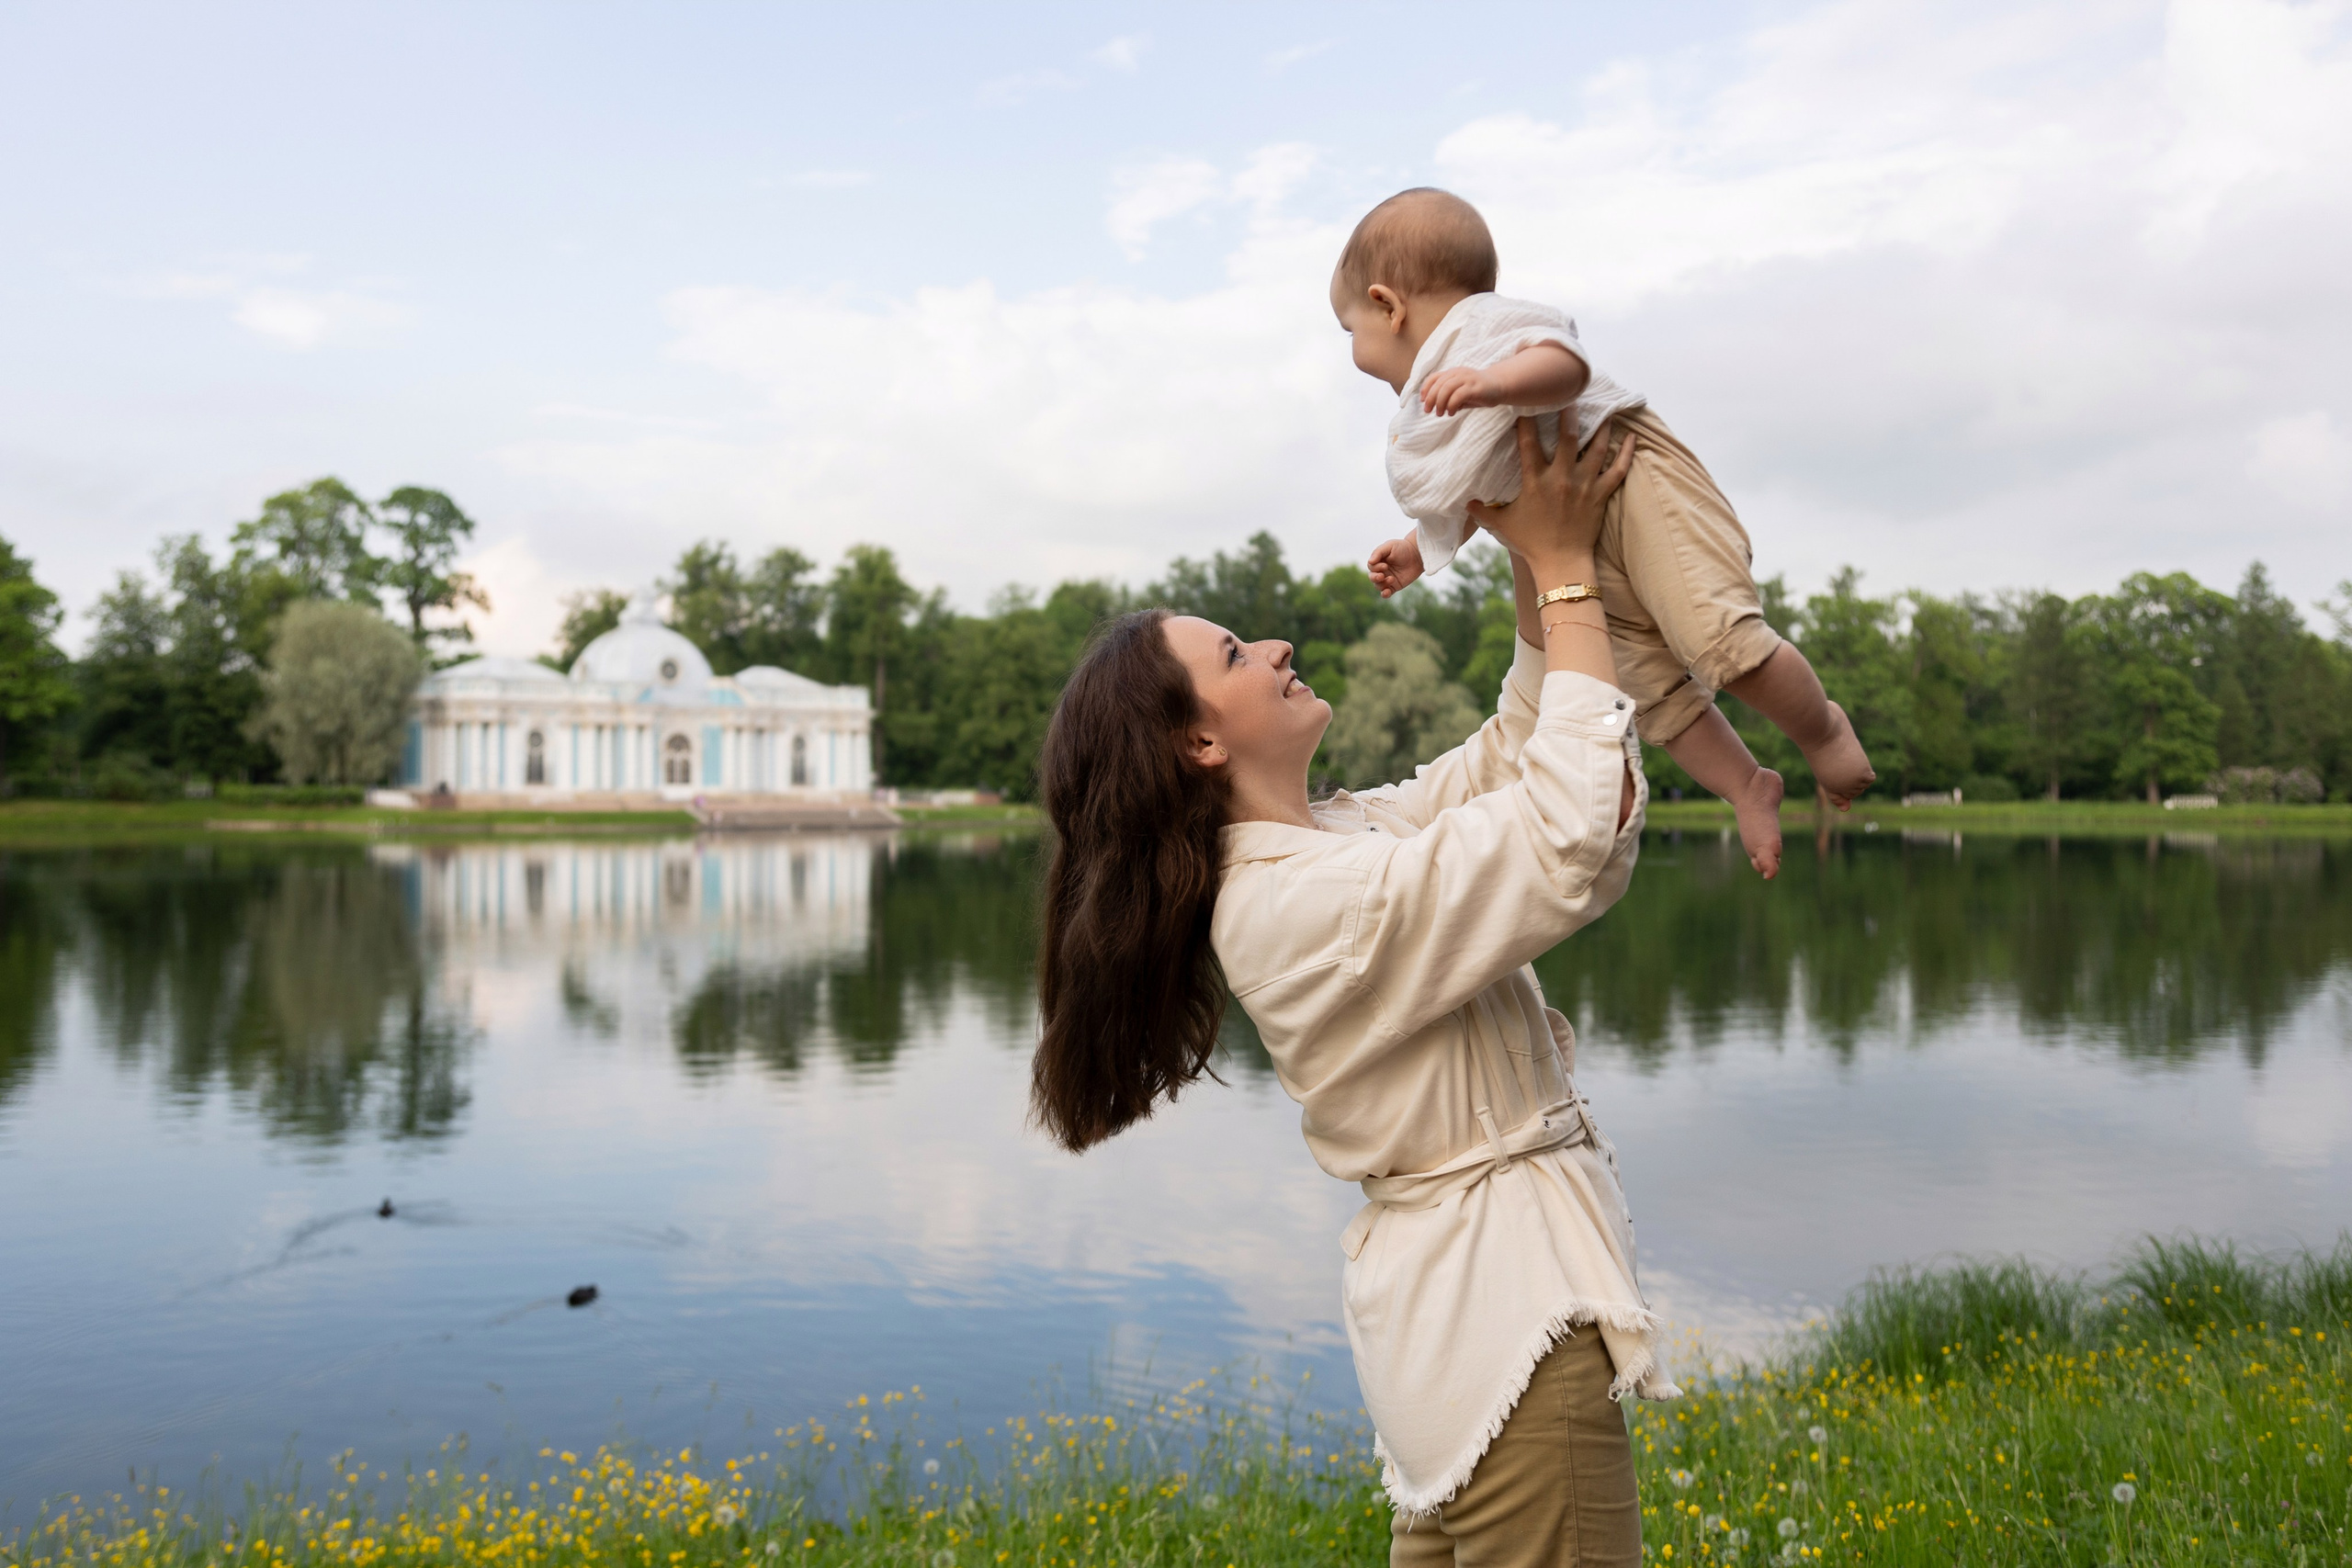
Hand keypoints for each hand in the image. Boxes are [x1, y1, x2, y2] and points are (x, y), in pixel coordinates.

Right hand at [1367, 534, 1424, 597]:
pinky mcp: (1395, 586)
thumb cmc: (1403, 548)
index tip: (1385, 565)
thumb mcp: (1389, 546)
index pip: (1371, 567)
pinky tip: (1386, 592)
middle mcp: (1381, 571)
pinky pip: (1386, 593)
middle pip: (1372, 577)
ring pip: (1378, 585)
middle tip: (1382, 575)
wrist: (1417, 555)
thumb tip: (1370, 562)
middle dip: (1375, 577)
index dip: (1375, 568)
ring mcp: (1387, 579)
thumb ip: (1378, 552)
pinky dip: (1384, 594)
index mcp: (1378, 561)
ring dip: (1382, 584)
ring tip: (1392, 579)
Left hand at [1419, 366, 1499, 416]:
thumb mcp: (1460, 392)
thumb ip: (1448, 396)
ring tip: (1440, 413)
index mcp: (1453, 373)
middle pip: (1438, 384)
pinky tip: (1452, 412)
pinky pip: (1458, 395)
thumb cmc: (1477, 391)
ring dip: (1440, 403)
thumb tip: (1434, 406)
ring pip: (1446, 388)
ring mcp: (1468, 379)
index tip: (1422, 401)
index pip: (1434, 377)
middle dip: (1430, 399)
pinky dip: (1451, 405)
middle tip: (1429, 411)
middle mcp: (1459, 373)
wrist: (1500, 386)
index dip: (1425, 389)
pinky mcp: (1475, 387)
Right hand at [1466, 418, 1634, 583]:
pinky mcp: (1600, 495)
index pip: (1527, 444)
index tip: (1525, 404)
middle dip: (1569, 413)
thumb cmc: (1531, 544)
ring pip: (1596, 448)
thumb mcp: (1503, 525)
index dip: (1526, 421)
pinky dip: (1627, 453)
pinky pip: (1618, 470)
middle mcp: (1561, 478)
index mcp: (1535, 482)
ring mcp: (1584, 485)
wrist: (1561, 563)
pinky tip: (1632, 438)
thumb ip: (1483, 511)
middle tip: (1571, 393)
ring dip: (1601, 427)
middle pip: (1567, 437)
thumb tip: (1464, 502)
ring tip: (1604, 409)